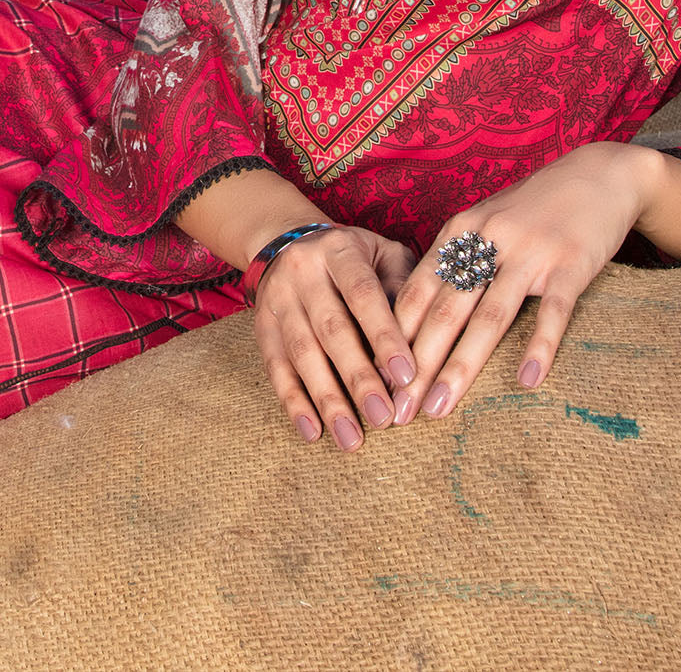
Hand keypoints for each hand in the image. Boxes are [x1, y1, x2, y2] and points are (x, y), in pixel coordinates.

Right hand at [253, 223, 419, 450]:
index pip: (363, 294)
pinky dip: (294, 403)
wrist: (288, 241)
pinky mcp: (262, 329)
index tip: (406, 376)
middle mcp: (303, 272)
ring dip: (328, 400)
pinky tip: (313, 431)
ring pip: (302, 354)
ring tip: (351, 438)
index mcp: (339, 250)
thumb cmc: (355, 256)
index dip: (384, 335)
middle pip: (331, 329)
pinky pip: (276, 370)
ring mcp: (277, 301)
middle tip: (384, 418)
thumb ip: (403, 287)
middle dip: (358, 377)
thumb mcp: (383, 254)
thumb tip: (419, 339)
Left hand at [386, 141, 663, 424]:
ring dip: (462, 366)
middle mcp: (490, 237)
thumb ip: (454, 258)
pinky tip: (526, 381)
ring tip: (439, 408)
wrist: (600, 174)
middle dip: (416, 366)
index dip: (392, 339)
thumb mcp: (485, 220)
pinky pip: (553, 311)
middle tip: (396, 413)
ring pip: (490, 315)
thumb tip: (413, 312)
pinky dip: (539, 347)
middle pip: (445, 310)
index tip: (376, 382)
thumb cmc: (535, 206)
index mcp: (462, 229)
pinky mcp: (572, 262)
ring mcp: (531, 250)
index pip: (417, 291)